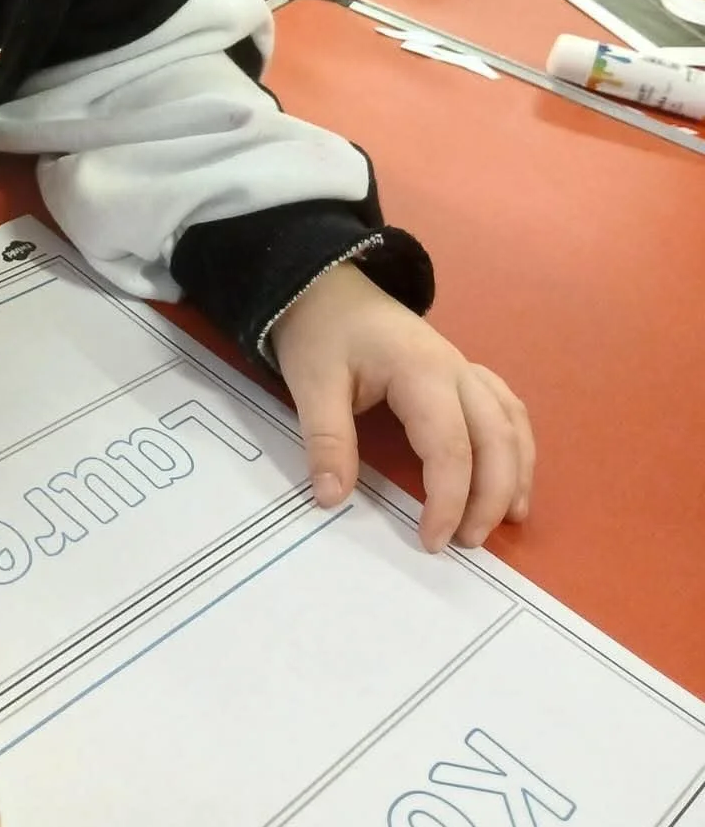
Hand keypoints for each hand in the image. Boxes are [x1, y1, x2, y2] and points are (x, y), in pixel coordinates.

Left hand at [271, 263, 533, 554]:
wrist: (322, 284)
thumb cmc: (319, 332)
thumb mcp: (311, 383)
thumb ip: (326, 440)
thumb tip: (332, 498)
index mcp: (421, 372)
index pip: (450, 447)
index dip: (448, 500)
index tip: (431, 541)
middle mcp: (456, 370)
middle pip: (496, 438)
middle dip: (491, 496)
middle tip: (468, 542)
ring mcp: (463, 368)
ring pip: (510, 422)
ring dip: (516, 472)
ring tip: (509, 519)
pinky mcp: (461, 371)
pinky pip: (506, 407)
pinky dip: (516, 443)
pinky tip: (512, 471)